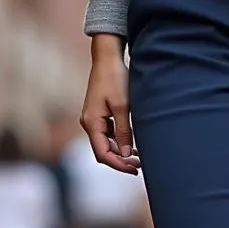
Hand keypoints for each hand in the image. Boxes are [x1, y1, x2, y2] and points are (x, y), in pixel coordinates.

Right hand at [80, 34, 140, 173]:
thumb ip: (123, 132)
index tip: (135, 169)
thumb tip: (125, 155)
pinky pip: (108, 135)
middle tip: (139, 166)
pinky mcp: (99, 115)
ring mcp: (93, 119)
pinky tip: (133, 145)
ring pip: (105, 144)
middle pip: (102, 152)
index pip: (102, 153)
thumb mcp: (122, 106)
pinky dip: (119, 142)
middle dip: (120, 161)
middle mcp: (89, 123)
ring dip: (120, 153)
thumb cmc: (114, 78)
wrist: (107, 57)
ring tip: (139, 158)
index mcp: (91, 122)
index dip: (118, 165)